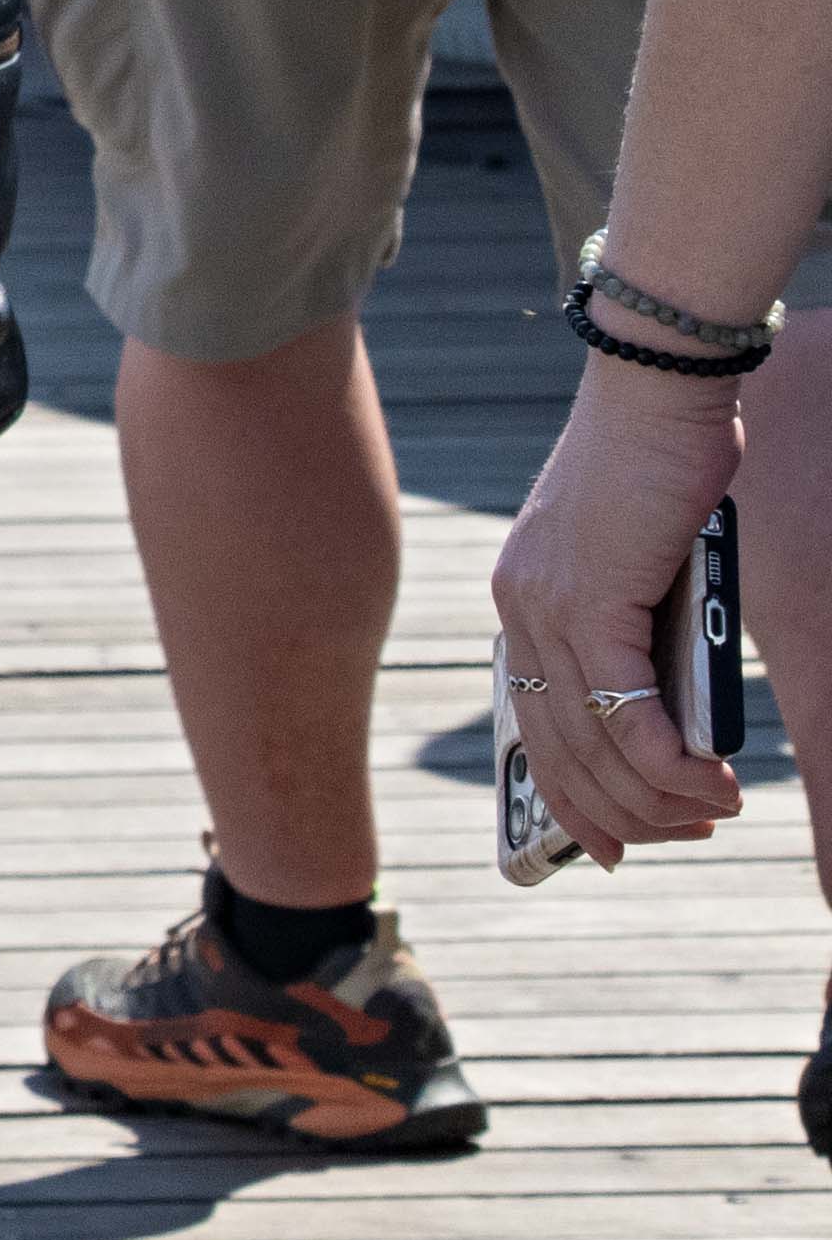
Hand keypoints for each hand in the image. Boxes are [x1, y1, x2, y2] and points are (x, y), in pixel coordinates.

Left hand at [489, 347, 759, 861]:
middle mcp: (522, 609)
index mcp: (526, 602)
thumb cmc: (663, 469)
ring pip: (594, 742)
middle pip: (560, 751)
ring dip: (660, 795)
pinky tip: (708, 781)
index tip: (611, 847)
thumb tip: (675, 715)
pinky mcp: (591, 598)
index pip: (535, 726)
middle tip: (692, 833)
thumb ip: (646, 633)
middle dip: (627, 813)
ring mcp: (549, 606)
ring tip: (717, 811)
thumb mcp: (646, 567)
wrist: (656, 392)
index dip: (572, 798)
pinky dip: (666, 759)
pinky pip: (622, 708)